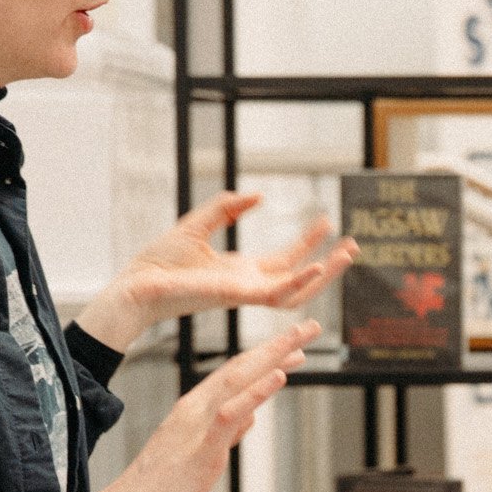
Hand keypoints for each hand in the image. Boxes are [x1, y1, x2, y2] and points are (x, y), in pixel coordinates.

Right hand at [32, 320, 318, 491]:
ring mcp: (197, 428)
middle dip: (277, 346)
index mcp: (192, 412)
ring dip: (273, 357)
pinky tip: (279, 375)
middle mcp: (194, 411)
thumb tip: (249, 418)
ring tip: (302, 341)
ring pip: (238, 381)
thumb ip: (222, 435)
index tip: (293, 348)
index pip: (234, 377)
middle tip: (310, 328)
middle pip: (241, 369)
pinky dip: (256, 392)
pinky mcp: (201, 450)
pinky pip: (230, 414)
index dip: (265, 358)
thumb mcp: (197, 459)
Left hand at [77, 193, 355, 351]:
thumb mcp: (199, 224)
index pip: (285, 261)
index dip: (308, 243)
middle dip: (329, 265)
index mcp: (241, 273)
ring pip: (297, 292)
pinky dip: (299, 281)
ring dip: (325, 275)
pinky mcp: (237, 296)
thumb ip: (227, 208)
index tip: (325, 221)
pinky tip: (319, 265)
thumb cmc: (160, 261)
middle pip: (300, 279)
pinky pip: (276, 294)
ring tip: (347, 252)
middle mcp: (248, 287)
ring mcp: (245, 294)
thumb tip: (257, 195)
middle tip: (353, 245)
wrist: (138, 282)